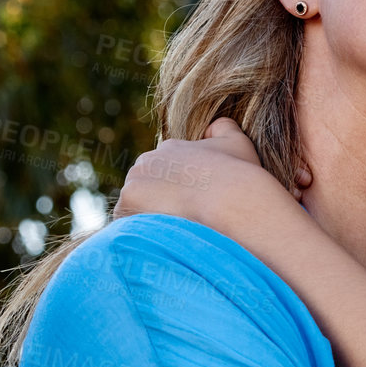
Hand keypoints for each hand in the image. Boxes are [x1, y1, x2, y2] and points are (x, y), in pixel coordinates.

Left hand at [114, 118, 294, 226]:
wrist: (233, 200)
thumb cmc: (239, 174)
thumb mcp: (237, 141)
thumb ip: (223, 128)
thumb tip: (211, 128)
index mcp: (168, 147)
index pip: (163, 172)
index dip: (177, 191)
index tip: (190, 205)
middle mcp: (146, 160)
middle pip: (146, 188)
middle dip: (159, 204)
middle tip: (181, 220)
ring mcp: (133, 182)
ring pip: (135, 207)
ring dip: (149, 219)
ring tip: (173, 233)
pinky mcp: (126, 204)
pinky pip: (128, 225)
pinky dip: (141, 234)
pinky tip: (164, 238)